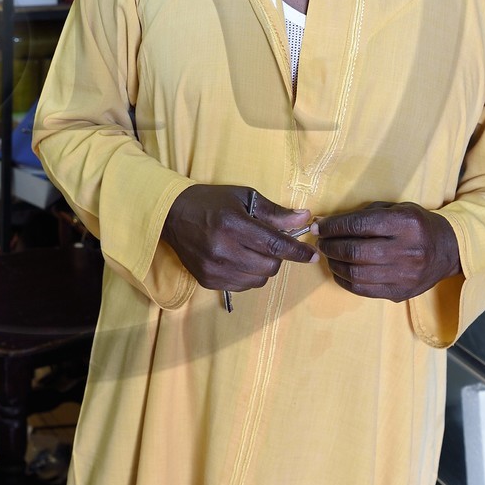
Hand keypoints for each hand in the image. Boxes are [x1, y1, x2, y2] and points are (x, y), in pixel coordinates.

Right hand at [161, 184, 314, 291]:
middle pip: (270, 266)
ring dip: (264, 267)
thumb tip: (305, 218)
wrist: (172, 215)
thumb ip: (274, 212)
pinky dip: (249, 275)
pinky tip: (239, 260)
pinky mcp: (208, 281)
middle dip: (278, 257)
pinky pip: (243, 286)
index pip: (274, 245)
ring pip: (259, 280)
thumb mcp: (243, 197)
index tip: (312, 255)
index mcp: (233, 225)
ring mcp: (214, 269)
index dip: (297, 252)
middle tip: (270, 244)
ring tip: (252, 251)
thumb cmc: (211, 202)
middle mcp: (223, 250)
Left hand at [315, 202, 461, 301]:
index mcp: (406, 223)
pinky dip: (345, 280)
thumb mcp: (398, 209)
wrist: (448, 250)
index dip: (334, 226)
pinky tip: (339, 270)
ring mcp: (404, 275)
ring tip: (329, 255)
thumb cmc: (417, 225)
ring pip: (356, 273)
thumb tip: (331, 223)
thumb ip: (367, 214)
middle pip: (355, 251)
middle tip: (322, 242)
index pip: (360, 225)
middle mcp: (407, 250)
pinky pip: (363, 290)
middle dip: (331, 246)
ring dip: (335, 264)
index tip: (320, 227)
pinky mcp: (400, 293)